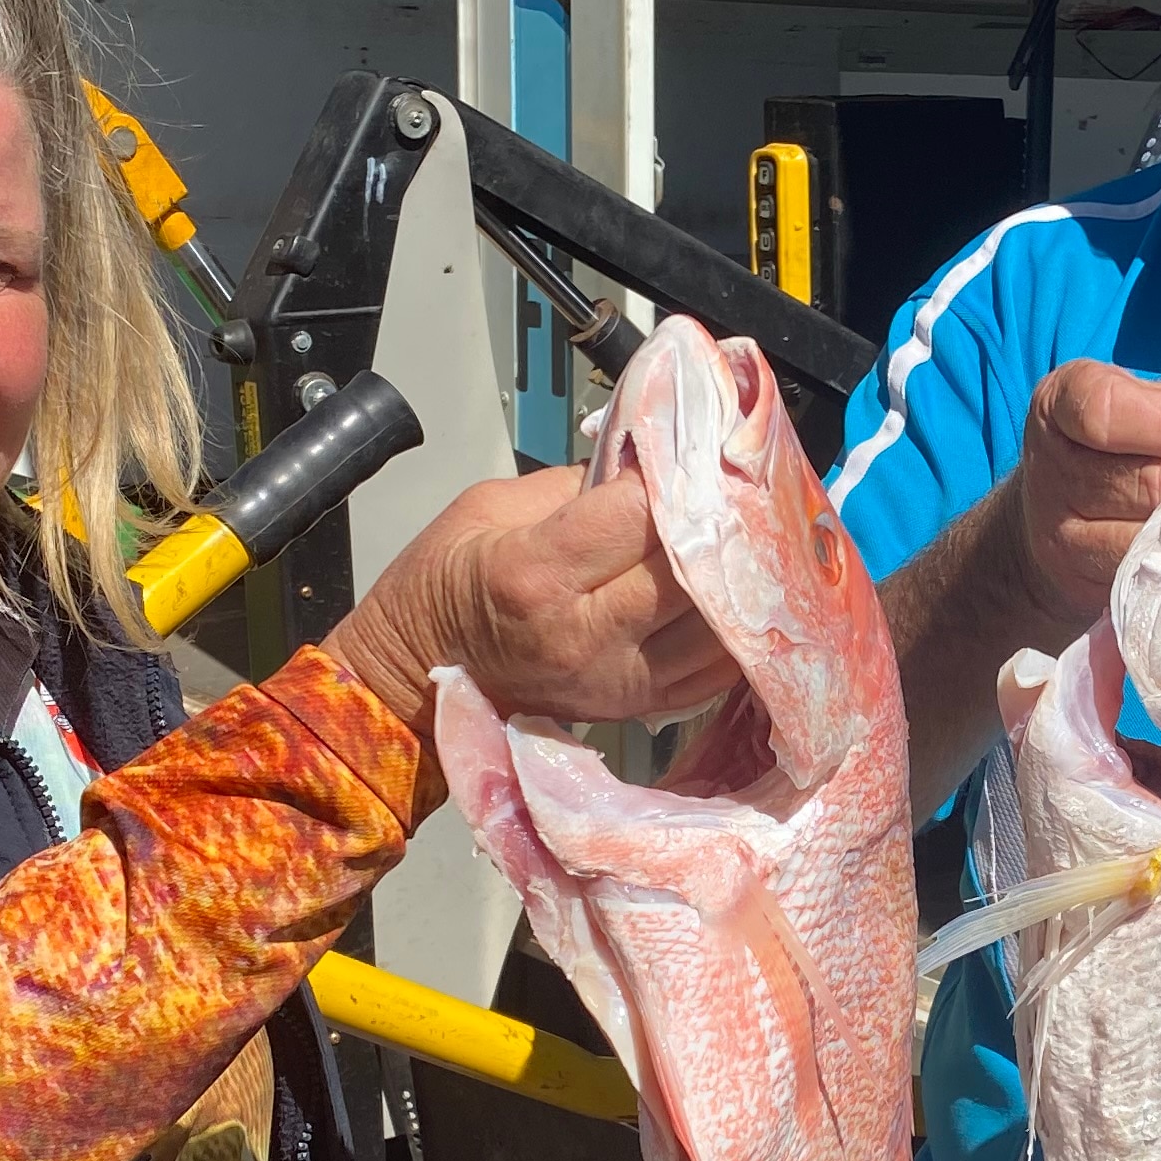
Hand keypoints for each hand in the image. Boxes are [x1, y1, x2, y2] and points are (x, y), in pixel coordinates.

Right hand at [326, 465, 736, 735]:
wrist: (418, 674)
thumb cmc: (445, 582)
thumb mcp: (491, 506)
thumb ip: (579, 485)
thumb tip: (651, 465)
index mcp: (537, 575)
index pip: (638, 515)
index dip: (670, 477)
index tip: (682, 454)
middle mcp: (584, 635)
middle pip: (689, 568)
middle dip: (716, 521)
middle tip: (730, 488)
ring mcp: (618, 680)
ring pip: (718, 622)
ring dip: (740, 576)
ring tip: (742, 536)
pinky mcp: (639, 707)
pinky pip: (717, 668)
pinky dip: (737, 628)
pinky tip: (738, 593)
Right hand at [998, 365, 1160, 637]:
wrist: (1052, 523)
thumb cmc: (1114, 448)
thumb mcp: (1145, 404)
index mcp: (1060, 406)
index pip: (1107, 413)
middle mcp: (1051, 471)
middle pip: (1148, 483)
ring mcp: (1062, 537)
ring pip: (1158, 539)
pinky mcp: (1085, 586)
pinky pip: (1157, 577)